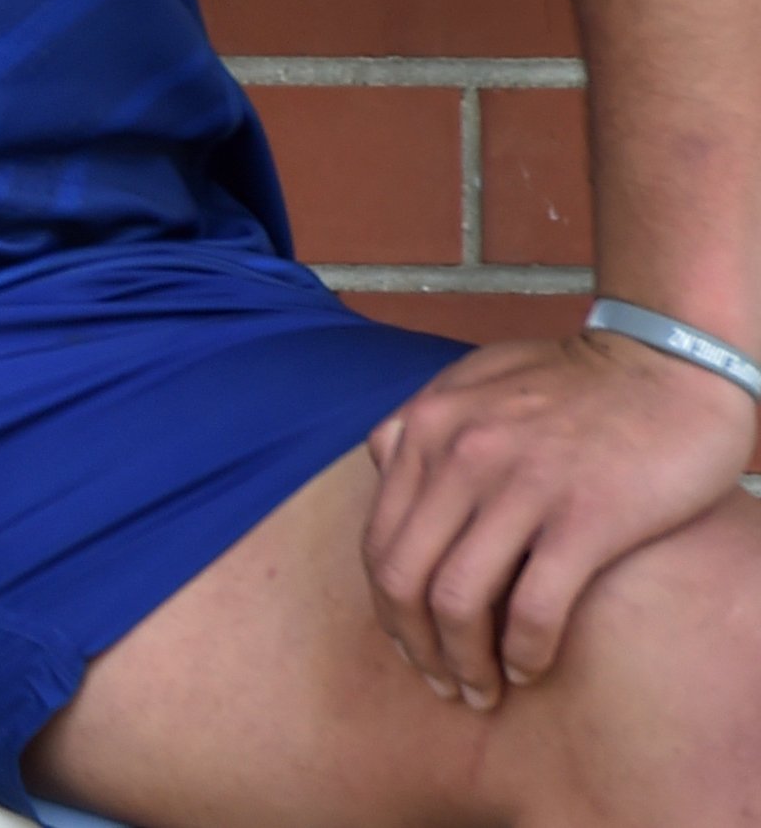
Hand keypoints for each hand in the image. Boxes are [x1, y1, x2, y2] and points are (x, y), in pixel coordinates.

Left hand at [362, 327, 758, 706]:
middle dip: (415, 644)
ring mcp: (521, 486)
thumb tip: (386, 460)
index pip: (379, 539)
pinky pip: (533, 606)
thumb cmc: (580, 378)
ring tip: (483, 691)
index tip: (411, 643)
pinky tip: (531, 668)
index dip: (388, 607)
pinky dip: (524, 651)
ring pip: (457, 599)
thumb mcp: (479, 377)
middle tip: (443, 683)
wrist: (672, 361)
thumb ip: (425, 418)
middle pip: (404, 576)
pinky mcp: (585, 517)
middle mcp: (460, 454)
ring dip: (464, 661)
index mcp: (428, 426)